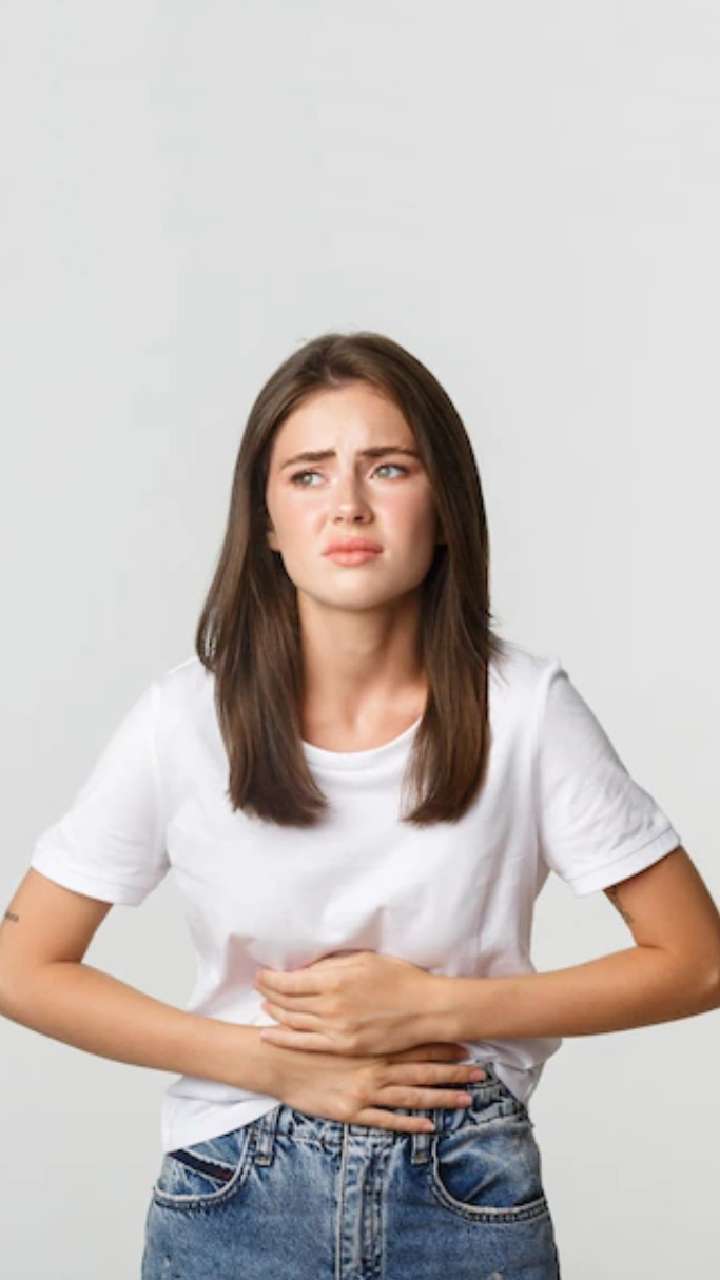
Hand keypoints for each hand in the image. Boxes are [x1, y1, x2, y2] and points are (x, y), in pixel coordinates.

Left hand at [253, 949, 440, 1055]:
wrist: (426, 1010)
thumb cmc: (399, 978)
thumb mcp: (364, 960)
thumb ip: (332, 964)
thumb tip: (305, 966)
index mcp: (334, 980)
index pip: (288, 981)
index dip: (269, 978)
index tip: (261, 974)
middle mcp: (330, 1006)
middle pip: (285, 1001)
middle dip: (267, 993)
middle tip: (259, 986)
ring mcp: (336, 1029)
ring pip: (292, 1022)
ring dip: (274, 1013)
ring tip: (265, 1005)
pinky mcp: (343, 1046)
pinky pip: (305, 1044)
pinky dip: (283, 1039)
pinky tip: (269, 1035)